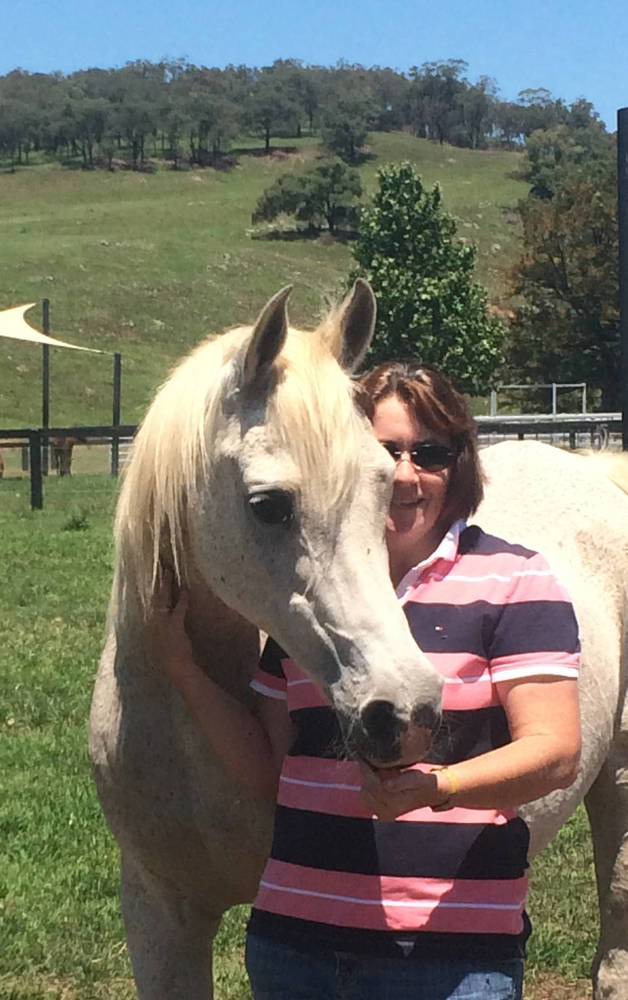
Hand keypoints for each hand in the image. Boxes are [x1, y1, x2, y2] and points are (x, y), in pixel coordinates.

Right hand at [147, 571, 196, 689]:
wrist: (175, 668)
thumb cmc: (170, 658)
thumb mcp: (161, 642)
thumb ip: (161, 629)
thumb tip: (163, 623)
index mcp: (151, 625)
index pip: (151, 603)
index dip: (153, 590)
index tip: (154, 578)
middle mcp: (153, 622)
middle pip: (154, 597)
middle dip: (157, 582)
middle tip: (159, 567)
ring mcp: (163, 623)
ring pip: (164, 598)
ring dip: (167, 584)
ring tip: (169, 572)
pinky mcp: (174, 625)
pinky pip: (179, 608)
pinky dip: (183, 599)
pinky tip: (186, 590)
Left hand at [359, 761, 442, 819]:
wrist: (430, 794)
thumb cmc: (422, 783)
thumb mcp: (416, 778)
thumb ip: (401, 781)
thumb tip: (385, 785)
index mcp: (396, 803)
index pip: (373, 786)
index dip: (366, 770)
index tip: (363, 758)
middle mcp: (388, 812)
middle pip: (366, 791)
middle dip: (370, 776)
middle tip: (380, 767)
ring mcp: (384, 815)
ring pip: (364, 795)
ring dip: (370, 782)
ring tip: (383, 775)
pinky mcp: (381, 813)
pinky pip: (367, 798)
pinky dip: (370, 788)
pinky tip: (381, 782)